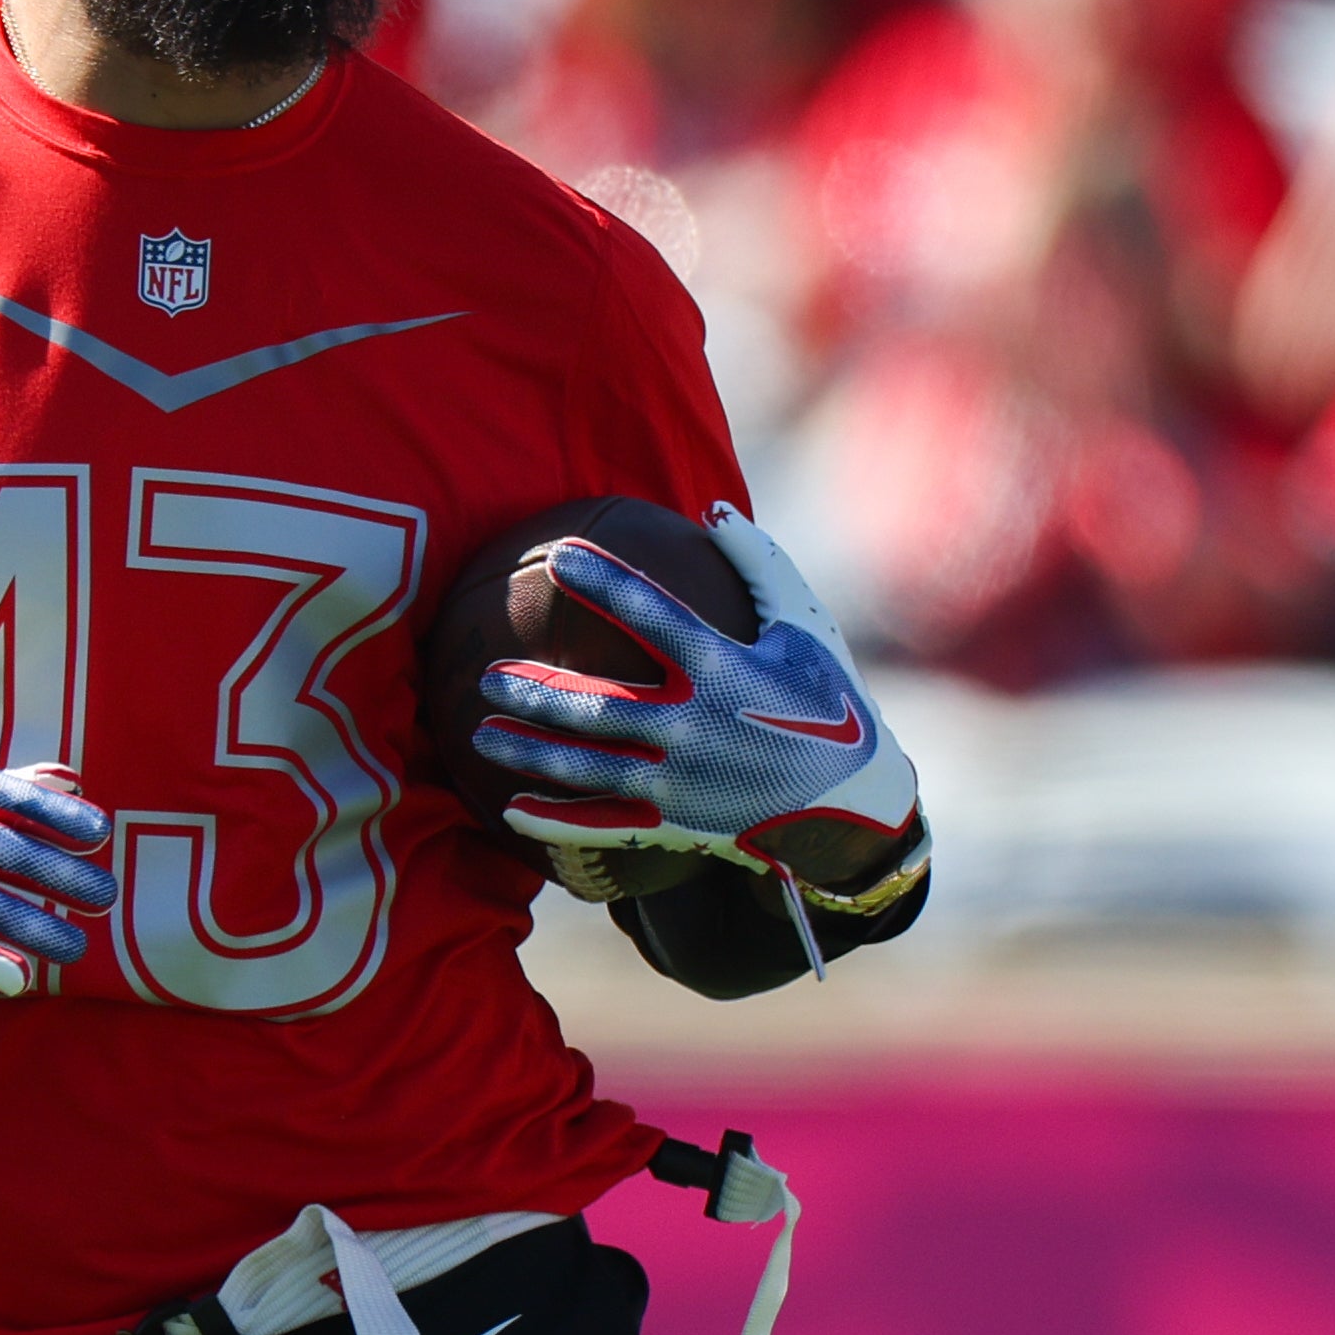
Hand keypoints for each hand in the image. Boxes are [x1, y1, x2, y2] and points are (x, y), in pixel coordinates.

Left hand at [469, 506, 918, 890]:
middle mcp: (695, 727)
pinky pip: (604, 826)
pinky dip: (555, 820)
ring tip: (480, 731)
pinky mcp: (676, 823)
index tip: (559, 555)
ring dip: (529, 750)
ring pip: (589, 767)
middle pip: (598, 707)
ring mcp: (681, 782)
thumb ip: (760, 565)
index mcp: (724, 671)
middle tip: (486, 672)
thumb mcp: (807, 627)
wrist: (854, 807)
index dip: (604, 582)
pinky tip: (510, 809)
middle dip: (536, 690)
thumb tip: (713, 509)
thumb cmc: (829, 702)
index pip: (652, 617)